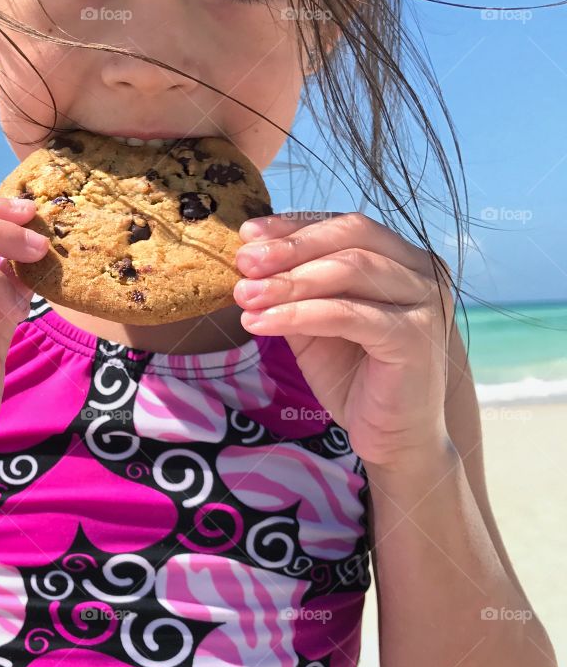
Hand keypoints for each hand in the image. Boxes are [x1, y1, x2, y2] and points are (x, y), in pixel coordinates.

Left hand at [233, 211, 455, 470]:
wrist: (394, 440)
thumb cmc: (356, 378)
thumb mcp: (316, 325)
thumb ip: (296, 290)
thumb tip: (249, 258)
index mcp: (401, 259)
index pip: (345, 226)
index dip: (294, 226)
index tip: (246, 233)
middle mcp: (421, 271)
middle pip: (350, 238)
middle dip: (289, 248)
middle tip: (243, 262)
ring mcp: (424, 302)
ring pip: (348, 271)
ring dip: (288, 281)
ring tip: (244, 295)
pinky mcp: (414, 337)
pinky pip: (347, 314)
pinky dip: (298, 315)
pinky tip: (260, 323)